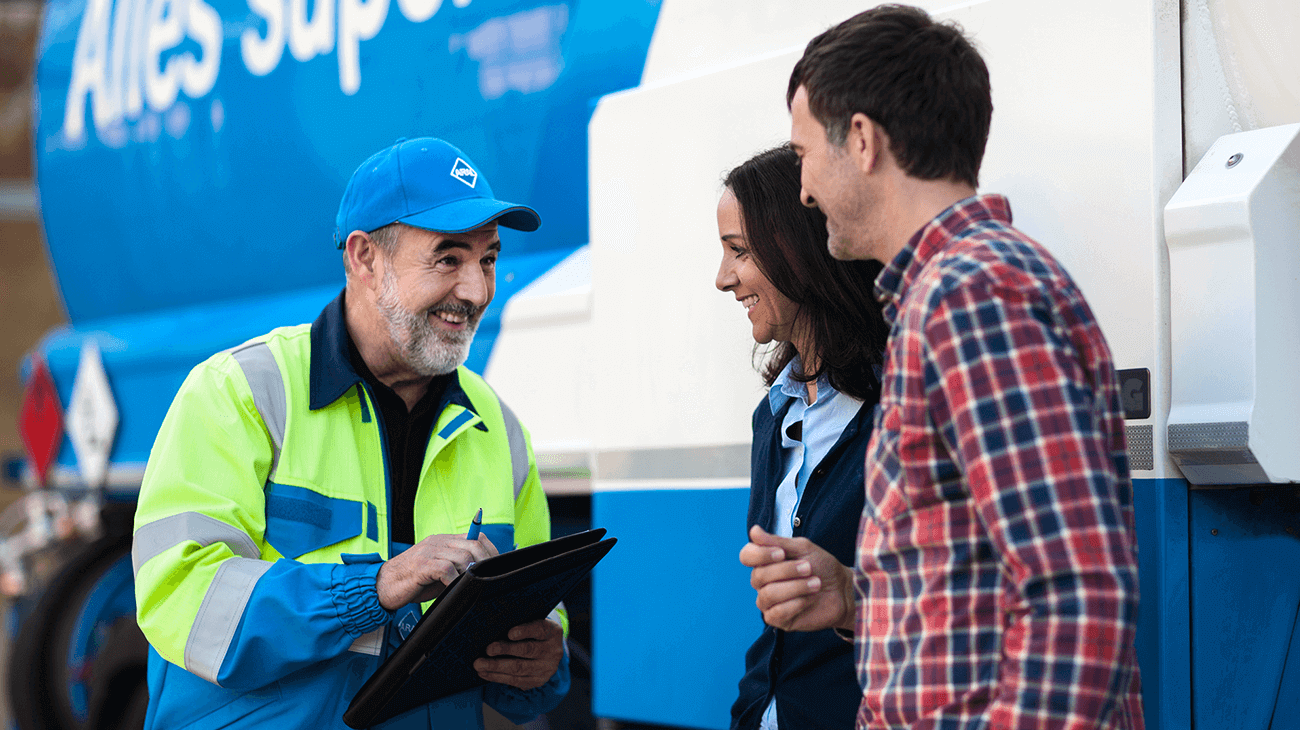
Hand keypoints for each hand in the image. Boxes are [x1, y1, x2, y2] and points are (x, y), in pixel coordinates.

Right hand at [375, 533, 497, 609]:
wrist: (383, 586)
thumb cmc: (414, 582)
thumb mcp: (440, 572)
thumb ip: (458, 568)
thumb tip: (483, 575)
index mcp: (444, 540)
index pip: (477, 536)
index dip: (490, 550)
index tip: (497, 566)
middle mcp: (438, 542)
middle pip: (474, 545)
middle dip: (485, 562)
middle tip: (487, 579)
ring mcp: (430, 551)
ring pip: (462, 557)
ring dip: (469, 573)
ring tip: (469, 585)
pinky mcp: (421, 564)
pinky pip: (445, 569)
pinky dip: (454, 580)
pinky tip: (453, 589)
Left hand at [474, 619, 564, 689]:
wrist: (548, 650)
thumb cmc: (533, 632)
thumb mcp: (533, 623)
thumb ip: (520, 623)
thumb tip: (494, 627)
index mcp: (553, 632)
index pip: (540, 629)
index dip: (525, 631)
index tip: (509, 633)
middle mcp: (553, 651)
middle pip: (528, 650)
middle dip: (505, 650)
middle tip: (488, 649)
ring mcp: (546, 668)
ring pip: (519, 668)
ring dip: (496, 666)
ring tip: (479, 664)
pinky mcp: (537, 681)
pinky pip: (515, 681)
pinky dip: (497, 677)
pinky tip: (485, 673)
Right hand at [739, 524, 855, 632]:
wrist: (842, 590)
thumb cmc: (822, 567)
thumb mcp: (803, 549)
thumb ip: (777, 541)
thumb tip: (754, 531)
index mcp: (766, 562)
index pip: (746, 556)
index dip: (760, 554)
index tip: (781, 553)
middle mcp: (763, 582)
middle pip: (758, 575)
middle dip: (787, 571)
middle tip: (809, 568)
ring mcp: (768, 601)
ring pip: (768, 595)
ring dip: (795, 587)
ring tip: (815, 584)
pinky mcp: (777, 619)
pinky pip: (776, 612)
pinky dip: (796, 604)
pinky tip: (809, 599)